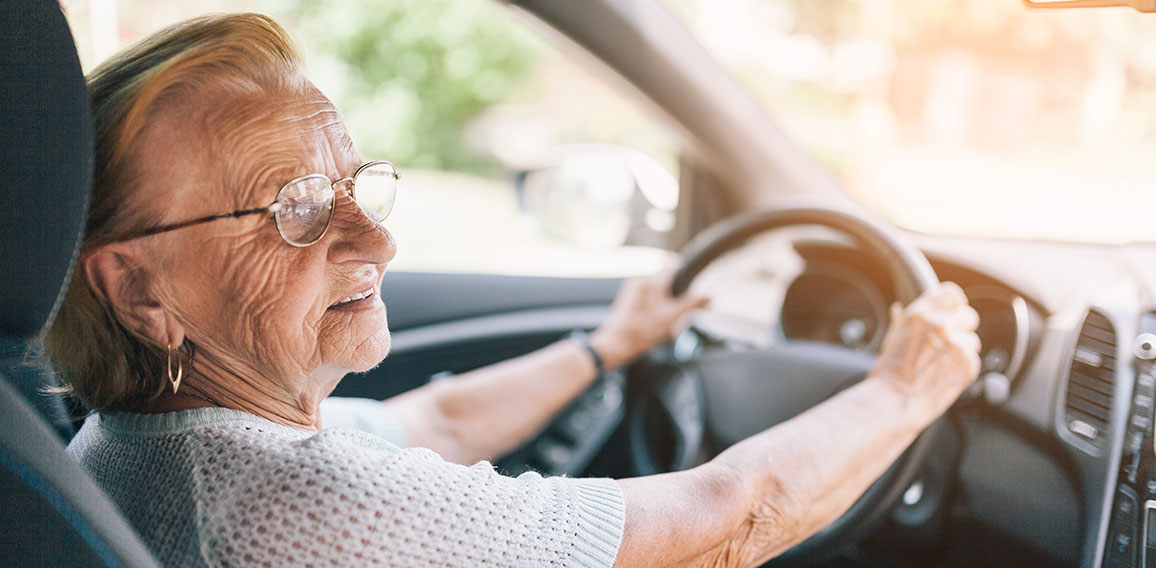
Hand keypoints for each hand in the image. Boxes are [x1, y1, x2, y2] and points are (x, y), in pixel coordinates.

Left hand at [590, 266, 708, 369]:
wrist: (617, 343)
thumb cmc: (641, 331)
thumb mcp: (672, 317)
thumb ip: (691, 304)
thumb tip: (708, 296)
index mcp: (652, 281)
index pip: (673, 264)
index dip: (685, 271)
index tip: (693, 278)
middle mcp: (641, 280)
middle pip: (666, 277)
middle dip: (675, 290)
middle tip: (677, 308)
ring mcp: (633, 288)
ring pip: (657, 286)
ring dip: (665, 298)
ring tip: (665, 316)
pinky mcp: (629, 297)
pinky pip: (647, 294)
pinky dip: (655, 303)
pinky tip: (655, 319)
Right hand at [870, 282, 980, 421]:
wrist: (895, 401)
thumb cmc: (887, 375)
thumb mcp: (891, 340)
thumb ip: (902, 322)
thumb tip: (899, 309)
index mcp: (919, 314)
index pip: (951, 294)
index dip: (954, 304)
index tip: (952, 313)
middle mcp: (940, 324)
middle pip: (969, 316)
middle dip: (961, 329)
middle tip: (946, 345)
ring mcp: (956, 344)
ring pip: (972, 341)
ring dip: (962, 351)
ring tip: (941, 366)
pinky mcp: (969, 363)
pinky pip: (974, 360)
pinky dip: (963, 368)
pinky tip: (945, 376)